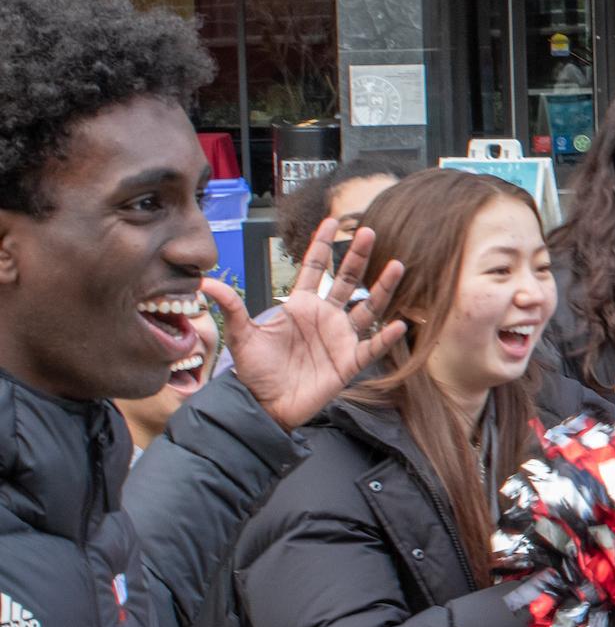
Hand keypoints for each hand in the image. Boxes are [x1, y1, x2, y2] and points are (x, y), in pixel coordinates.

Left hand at [203, 216, 405, 430]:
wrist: (264, 405)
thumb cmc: (255, 370)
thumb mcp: (242, 335)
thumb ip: (231, 307)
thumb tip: (204, 282)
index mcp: (301, 306)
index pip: (315, 269)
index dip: (323, 246)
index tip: (332, 221)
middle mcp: (325, 317)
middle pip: (347, 280)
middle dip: (358, 256)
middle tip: (369, 231)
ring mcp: (340, 338)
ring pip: (368, 307)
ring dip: (383, 287)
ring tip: (397, 265)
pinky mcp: (349, 362)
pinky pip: (372, 347)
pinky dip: (386, 337)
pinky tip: (397, 323)